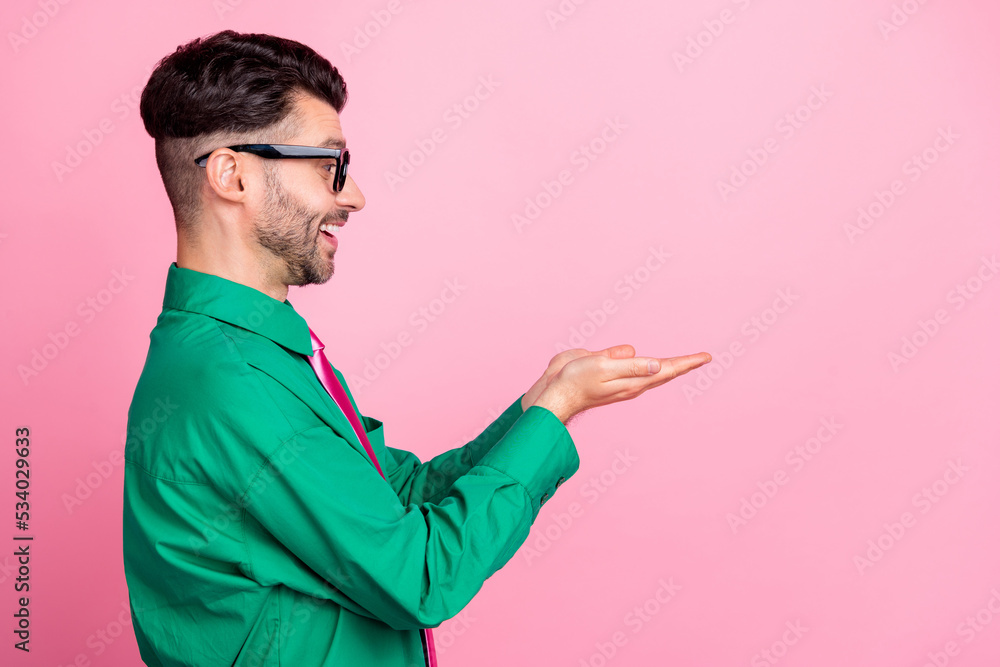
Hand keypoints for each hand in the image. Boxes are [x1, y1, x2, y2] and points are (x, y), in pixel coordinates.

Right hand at [532, 347, 711, 422]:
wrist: (555, 394)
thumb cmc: (576, 381)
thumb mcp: (604, 368)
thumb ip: (631, 365)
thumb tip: (658, 365)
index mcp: (633, 381)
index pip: (666, 369)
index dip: (686, 362)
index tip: (706, 357)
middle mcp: (631, 382)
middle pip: (663, 372)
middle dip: (683, 365)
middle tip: (702, 358)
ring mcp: (621, 380)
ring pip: (650, 371)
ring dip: (668, 366)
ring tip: (683, 362)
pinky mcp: (609, 375)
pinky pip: (634, 366)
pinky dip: (647, 364)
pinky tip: (652, 363)